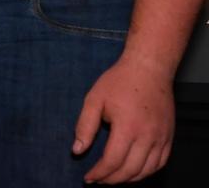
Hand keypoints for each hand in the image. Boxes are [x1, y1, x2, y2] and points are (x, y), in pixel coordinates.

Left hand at [75, 55, 174, 182]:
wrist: (149, 69)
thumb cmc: (119, 81)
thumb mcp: (94, 99)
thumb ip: (85, 126)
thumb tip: (77, 150)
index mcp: (127, 127)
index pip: (112, 161)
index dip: (99, 173)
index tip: (88, 177)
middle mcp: (148, 135)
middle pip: (130, 170)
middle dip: (112, 179)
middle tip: (98, 180)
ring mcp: (161, 137)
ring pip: (147, 170)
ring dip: (129, 179)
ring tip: (113, 178)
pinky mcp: (169, 136)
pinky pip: (161, 162)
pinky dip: (147, 172)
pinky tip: (134, 172)